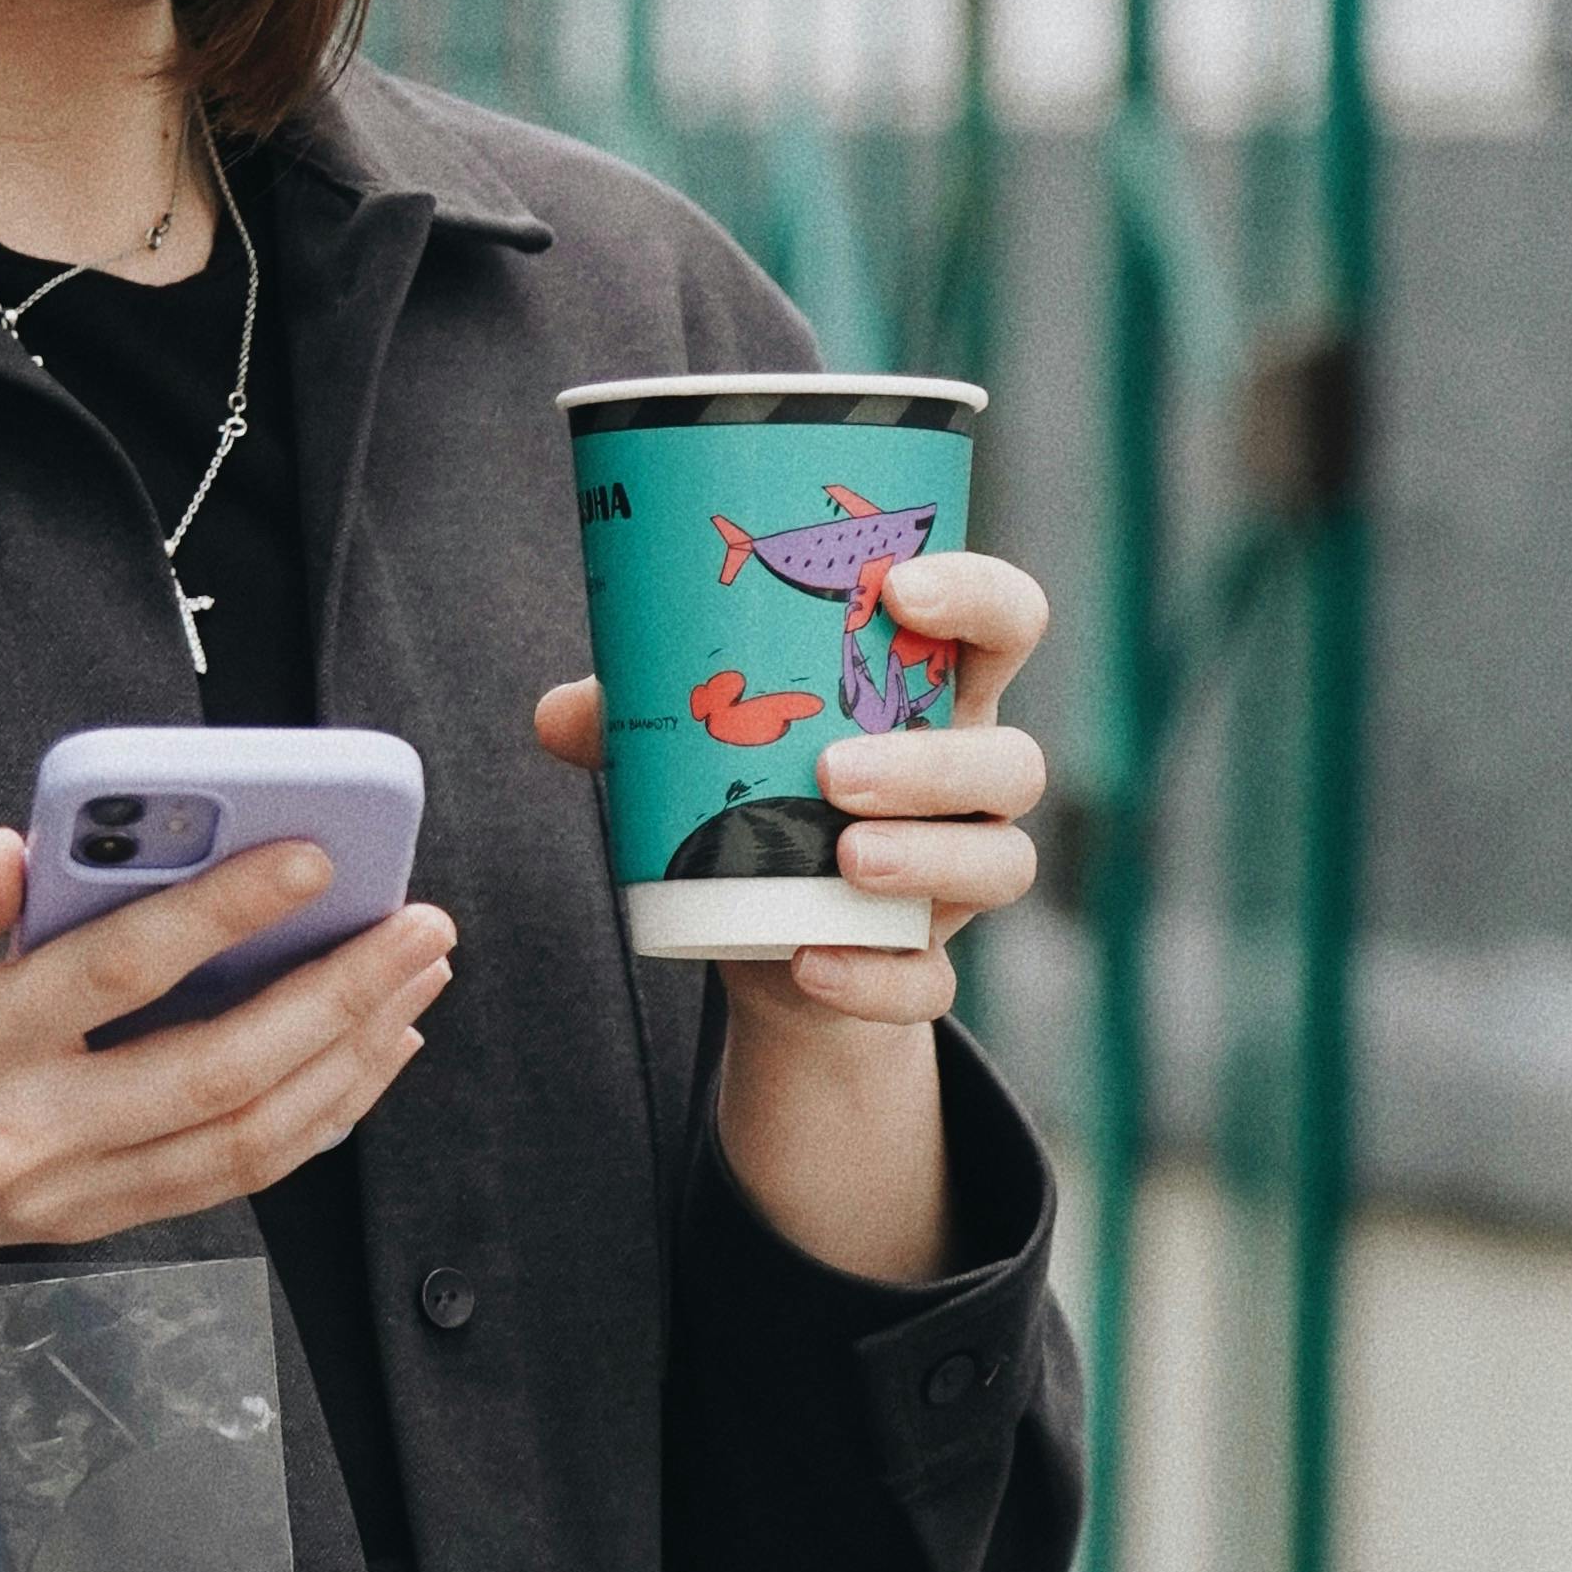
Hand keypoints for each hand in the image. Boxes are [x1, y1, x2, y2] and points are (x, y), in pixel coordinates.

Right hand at [0, 821, 458, 1282]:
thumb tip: (17, 851)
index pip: (119, 971)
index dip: (226, 911)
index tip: (313, 858)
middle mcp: (20, 1130)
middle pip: (217, 1069)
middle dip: (339, 995)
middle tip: (419, 928)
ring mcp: (59, 1189)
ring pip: (241, 1141)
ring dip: (347, 1064)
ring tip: (415, 988)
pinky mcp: (80, 1220)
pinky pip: (223, 1179)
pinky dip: (308, 1124)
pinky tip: (359, 1062)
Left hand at [533, 549, 1049, 1280]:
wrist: (757, 944)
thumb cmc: (751, 798)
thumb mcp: (698, 748)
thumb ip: (638, 719)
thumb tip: (557, 714)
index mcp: (931, 700)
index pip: (1004, 623)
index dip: (975, 595)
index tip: (901, 590)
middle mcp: (968, 786)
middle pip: (1013, 759)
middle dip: (936, 764)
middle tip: (836, 773)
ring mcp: (956, 879)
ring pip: (1002, 862)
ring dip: (929, 859)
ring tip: (845, 859)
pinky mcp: (923, 964)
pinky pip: (932, 981)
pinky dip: (875, 979)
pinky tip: (811, 964)